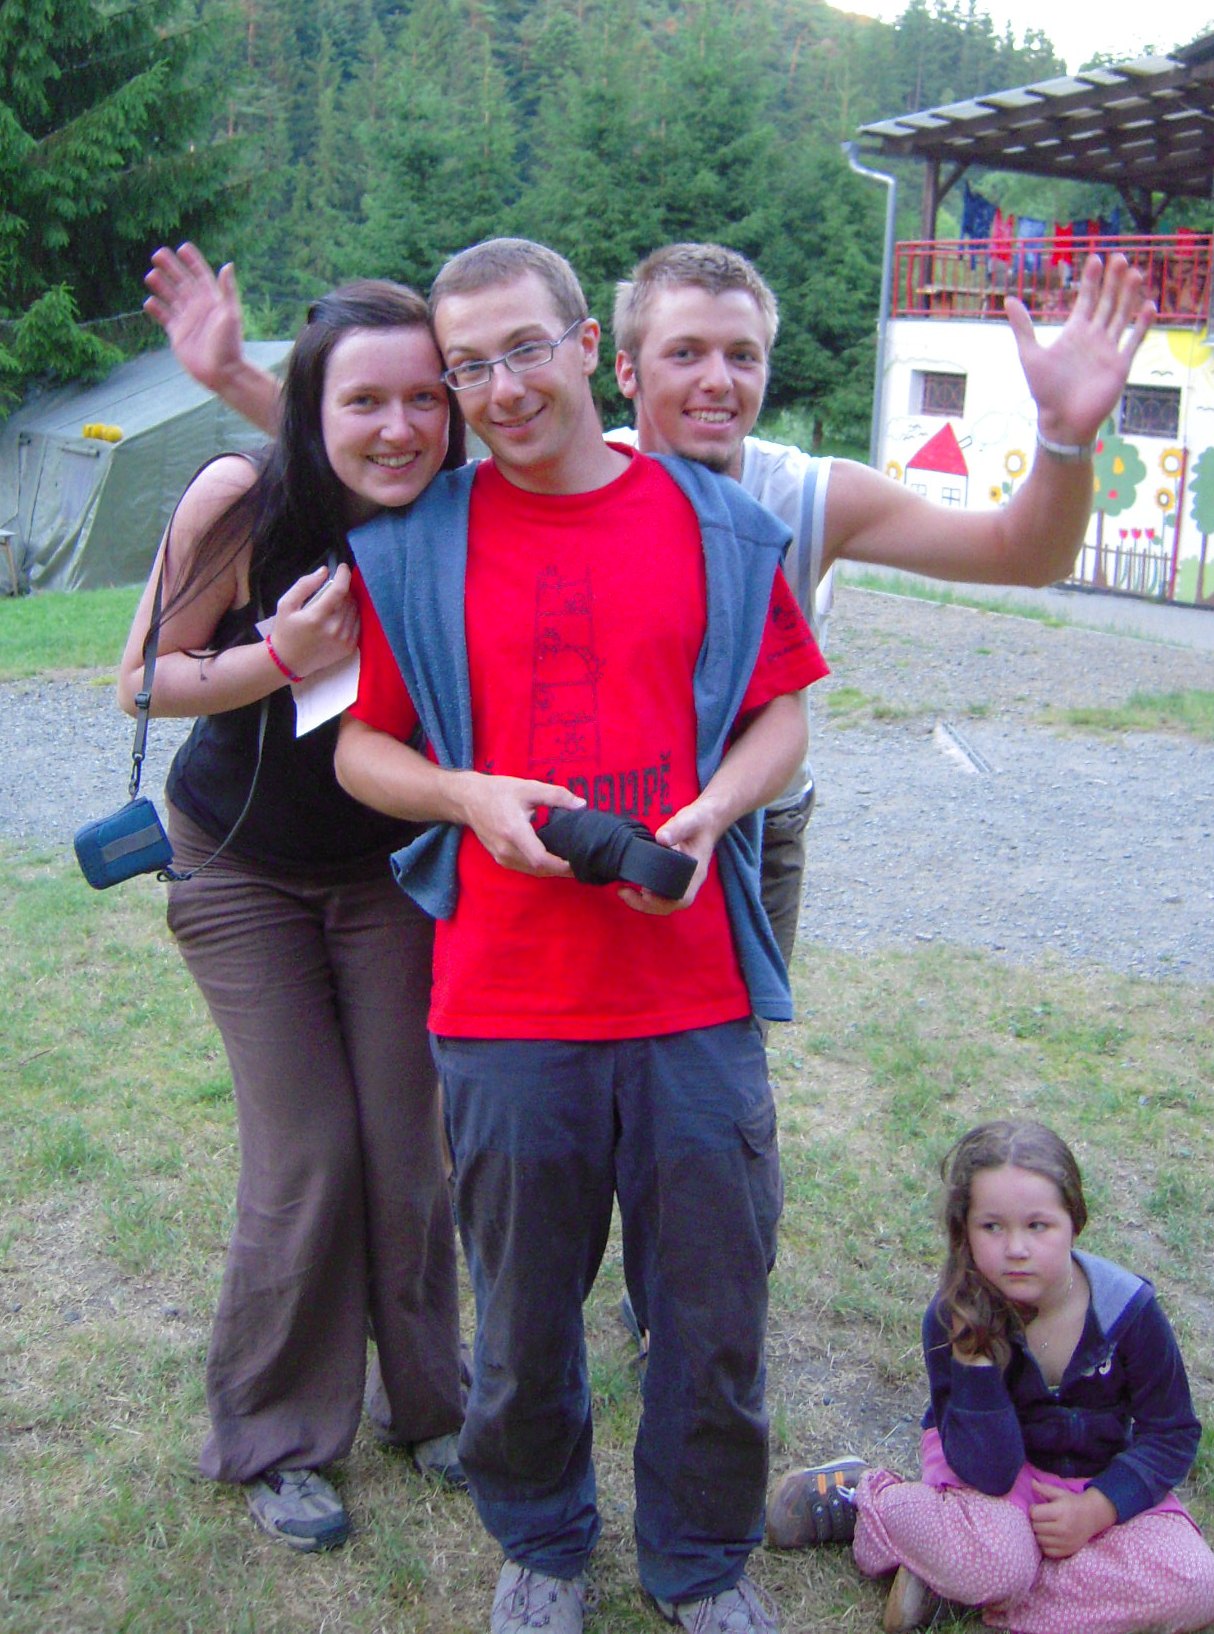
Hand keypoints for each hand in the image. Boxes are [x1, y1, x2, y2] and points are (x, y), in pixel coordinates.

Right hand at [144, 242, 245, 393]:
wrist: (222, 372)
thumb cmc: (229, 344)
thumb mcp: (231, 314)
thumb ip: (227, 291)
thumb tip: (227, 265)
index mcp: (213, 300)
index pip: (200, 275)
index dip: (192, 261)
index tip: (182, 247)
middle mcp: (199, 308)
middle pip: (182, 282)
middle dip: (171, 268)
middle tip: (157, 254)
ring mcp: (188, 320)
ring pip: (171, 297)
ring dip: (161, 285)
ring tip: (151, 275)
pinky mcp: (178, 334)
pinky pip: (165, 318)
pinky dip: (156, 310)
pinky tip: (148, 302)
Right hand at [268, 564, 359, 678]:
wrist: (289, 662)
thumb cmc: (285, 631)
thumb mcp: (286, 604)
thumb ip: (304, 585)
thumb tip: (325, 571)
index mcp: (317, 617)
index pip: (340, 590)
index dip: (344, 575)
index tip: (343, 567)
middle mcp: (334, 629)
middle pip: (349, 599)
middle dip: (343, 589)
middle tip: (332, 590)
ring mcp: (344, 640)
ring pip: (355, 610)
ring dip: (348, 601)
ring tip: (335, 603)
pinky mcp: (349, 648)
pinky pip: (358, 623)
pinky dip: (352, 615)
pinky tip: (340, 615)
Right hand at [459, 775, 583, 877]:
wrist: (468, 799)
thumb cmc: (499, 791)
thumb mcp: (529, 788)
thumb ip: (557, 796)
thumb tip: (582, 804)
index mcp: (515, 832)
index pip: (540, 859)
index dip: (561, 865)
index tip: (578, 861)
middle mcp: (506, 849)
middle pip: (539, 869)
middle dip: (561, 870)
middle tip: (581, 863)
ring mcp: (501, 856)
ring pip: (531, 871)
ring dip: (551, 870)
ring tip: (570, 863)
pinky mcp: (499, 858)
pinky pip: (523, 868)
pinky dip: (539, 867)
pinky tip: (551, 860)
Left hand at [617, 801, 712, 915]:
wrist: (705, 820)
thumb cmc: (699, 820)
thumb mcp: (689, 820)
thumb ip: (676, 828)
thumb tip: (661, 838)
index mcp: (695, 873)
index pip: (682, 899)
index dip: (662, 902)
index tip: (643, 892)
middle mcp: (689, 882)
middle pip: (670, 905)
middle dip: (646, 905)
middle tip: (623, 892)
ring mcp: (682, 881)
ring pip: (664, 901)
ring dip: (643, 901)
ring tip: (623, 891)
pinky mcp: (673, 876)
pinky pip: (660, 892)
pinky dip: (645, 894)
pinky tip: (630, 885)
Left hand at [1007, 253, 1154, 446]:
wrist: (1062, 421)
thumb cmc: (1045, 391)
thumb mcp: (1030, 354)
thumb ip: (1023, 327)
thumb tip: (1008, 300)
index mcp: (1074, 332)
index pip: (1086, 299)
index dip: (1092, 280)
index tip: (1096, 258)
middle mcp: (1094, 337)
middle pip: (1107, 302)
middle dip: (1113, 281)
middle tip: (1119, 258)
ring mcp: (1108, 350)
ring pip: (1122, 316)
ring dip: (1129, 296)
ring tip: (1135, 273)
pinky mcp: (1120, 365)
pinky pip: (1134, 340)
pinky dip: (1142, 324)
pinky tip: (1149, 306)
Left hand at [1029, 1480, 1115, 1558]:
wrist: (1093, 1516)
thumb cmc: (1073, 1503)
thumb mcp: (1060, 1493)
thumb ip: (1044, 1489)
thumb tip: (1031, 1482)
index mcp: (1060, 1512)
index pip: (1035, 1514)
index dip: (1033, 1509)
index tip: (1038, 1507)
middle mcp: (1063, 1528)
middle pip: (1036, 1527)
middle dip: (1035, 1521)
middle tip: (1041, 1517)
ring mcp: (1065, 1542)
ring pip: (1040, 1540)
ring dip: (1039, 1533)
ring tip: (1045, 1527)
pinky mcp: (1067, 1551)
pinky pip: (1047, 1551)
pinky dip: (1045, 1545)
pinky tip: (1049, 1537)